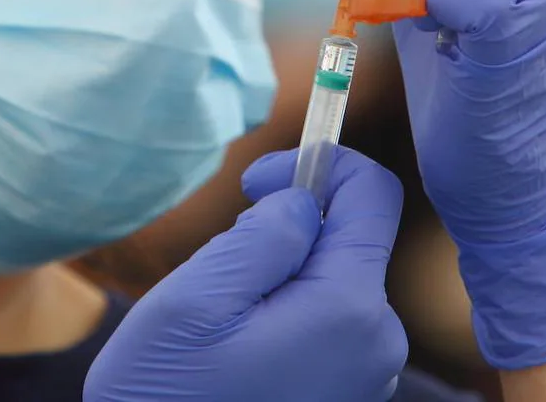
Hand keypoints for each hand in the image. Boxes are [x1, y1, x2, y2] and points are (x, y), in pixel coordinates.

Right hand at [84, 148, 406, 401]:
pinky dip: (282, 308)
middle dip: (285, 229)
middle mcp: (377, 343)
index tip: (258, 184)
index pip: (373, 196)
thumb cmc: (168, 393)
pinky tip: (236, 344)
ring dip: (277, 273)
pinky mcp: (344, 390)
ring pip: (328, 278)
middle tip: (222, 263)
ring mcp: (364, 373)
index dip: (319, 166)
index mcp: (348, 310)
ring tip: (222, 316)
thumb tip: (305, 202)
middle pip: (346, 237)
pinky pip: (323, 319)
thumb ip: (264, 234)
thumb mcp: (200, 296)